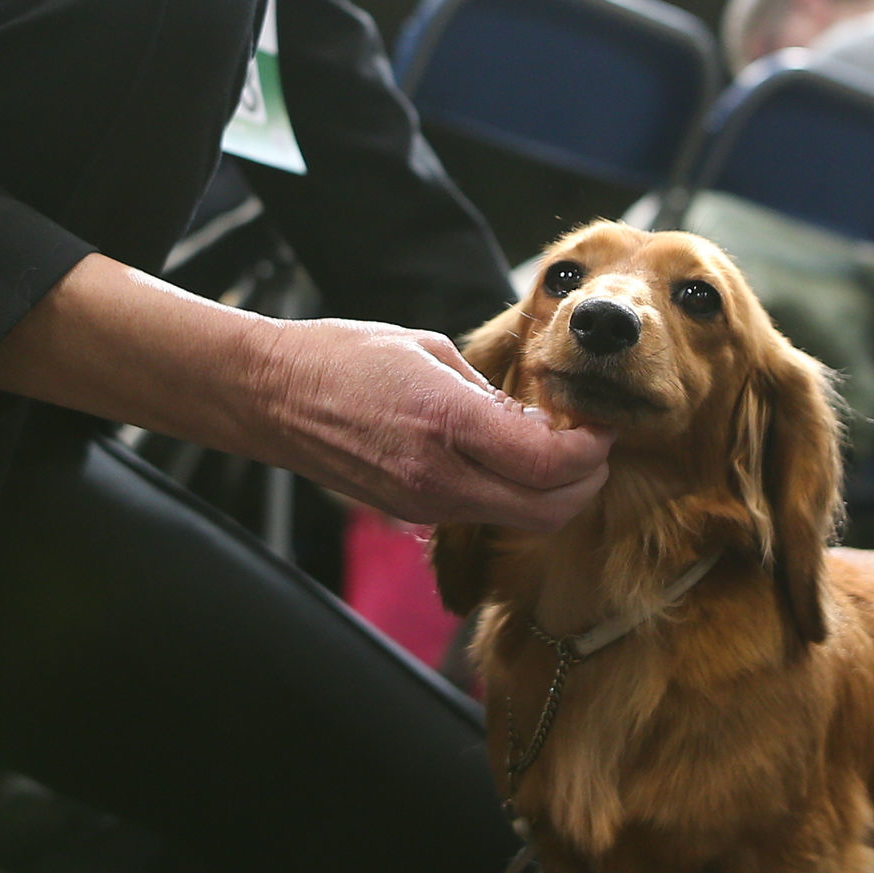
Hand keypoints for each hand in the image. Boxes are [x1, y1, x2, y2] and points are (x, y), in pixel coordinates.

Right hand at [0, 256, 610, 532]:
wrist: (271, 396)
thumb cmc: (345, 357)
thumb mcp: (430, 350)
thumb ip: (492, 394)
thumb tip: (544, 423)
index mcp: (447, 422)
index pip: (550, 464)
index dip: (592, 451)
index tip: (602, 427)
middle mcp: (438, 476)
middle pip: (548, 511)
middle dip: (585, 484)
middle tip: (593, 448)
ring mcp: (423, 504)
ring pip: (519, 521)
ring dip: (552, 495)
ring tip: (555, 451)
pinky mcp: (411, 515)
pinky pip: (483, 515)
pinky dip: (513, 498)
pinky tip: (508, 462)